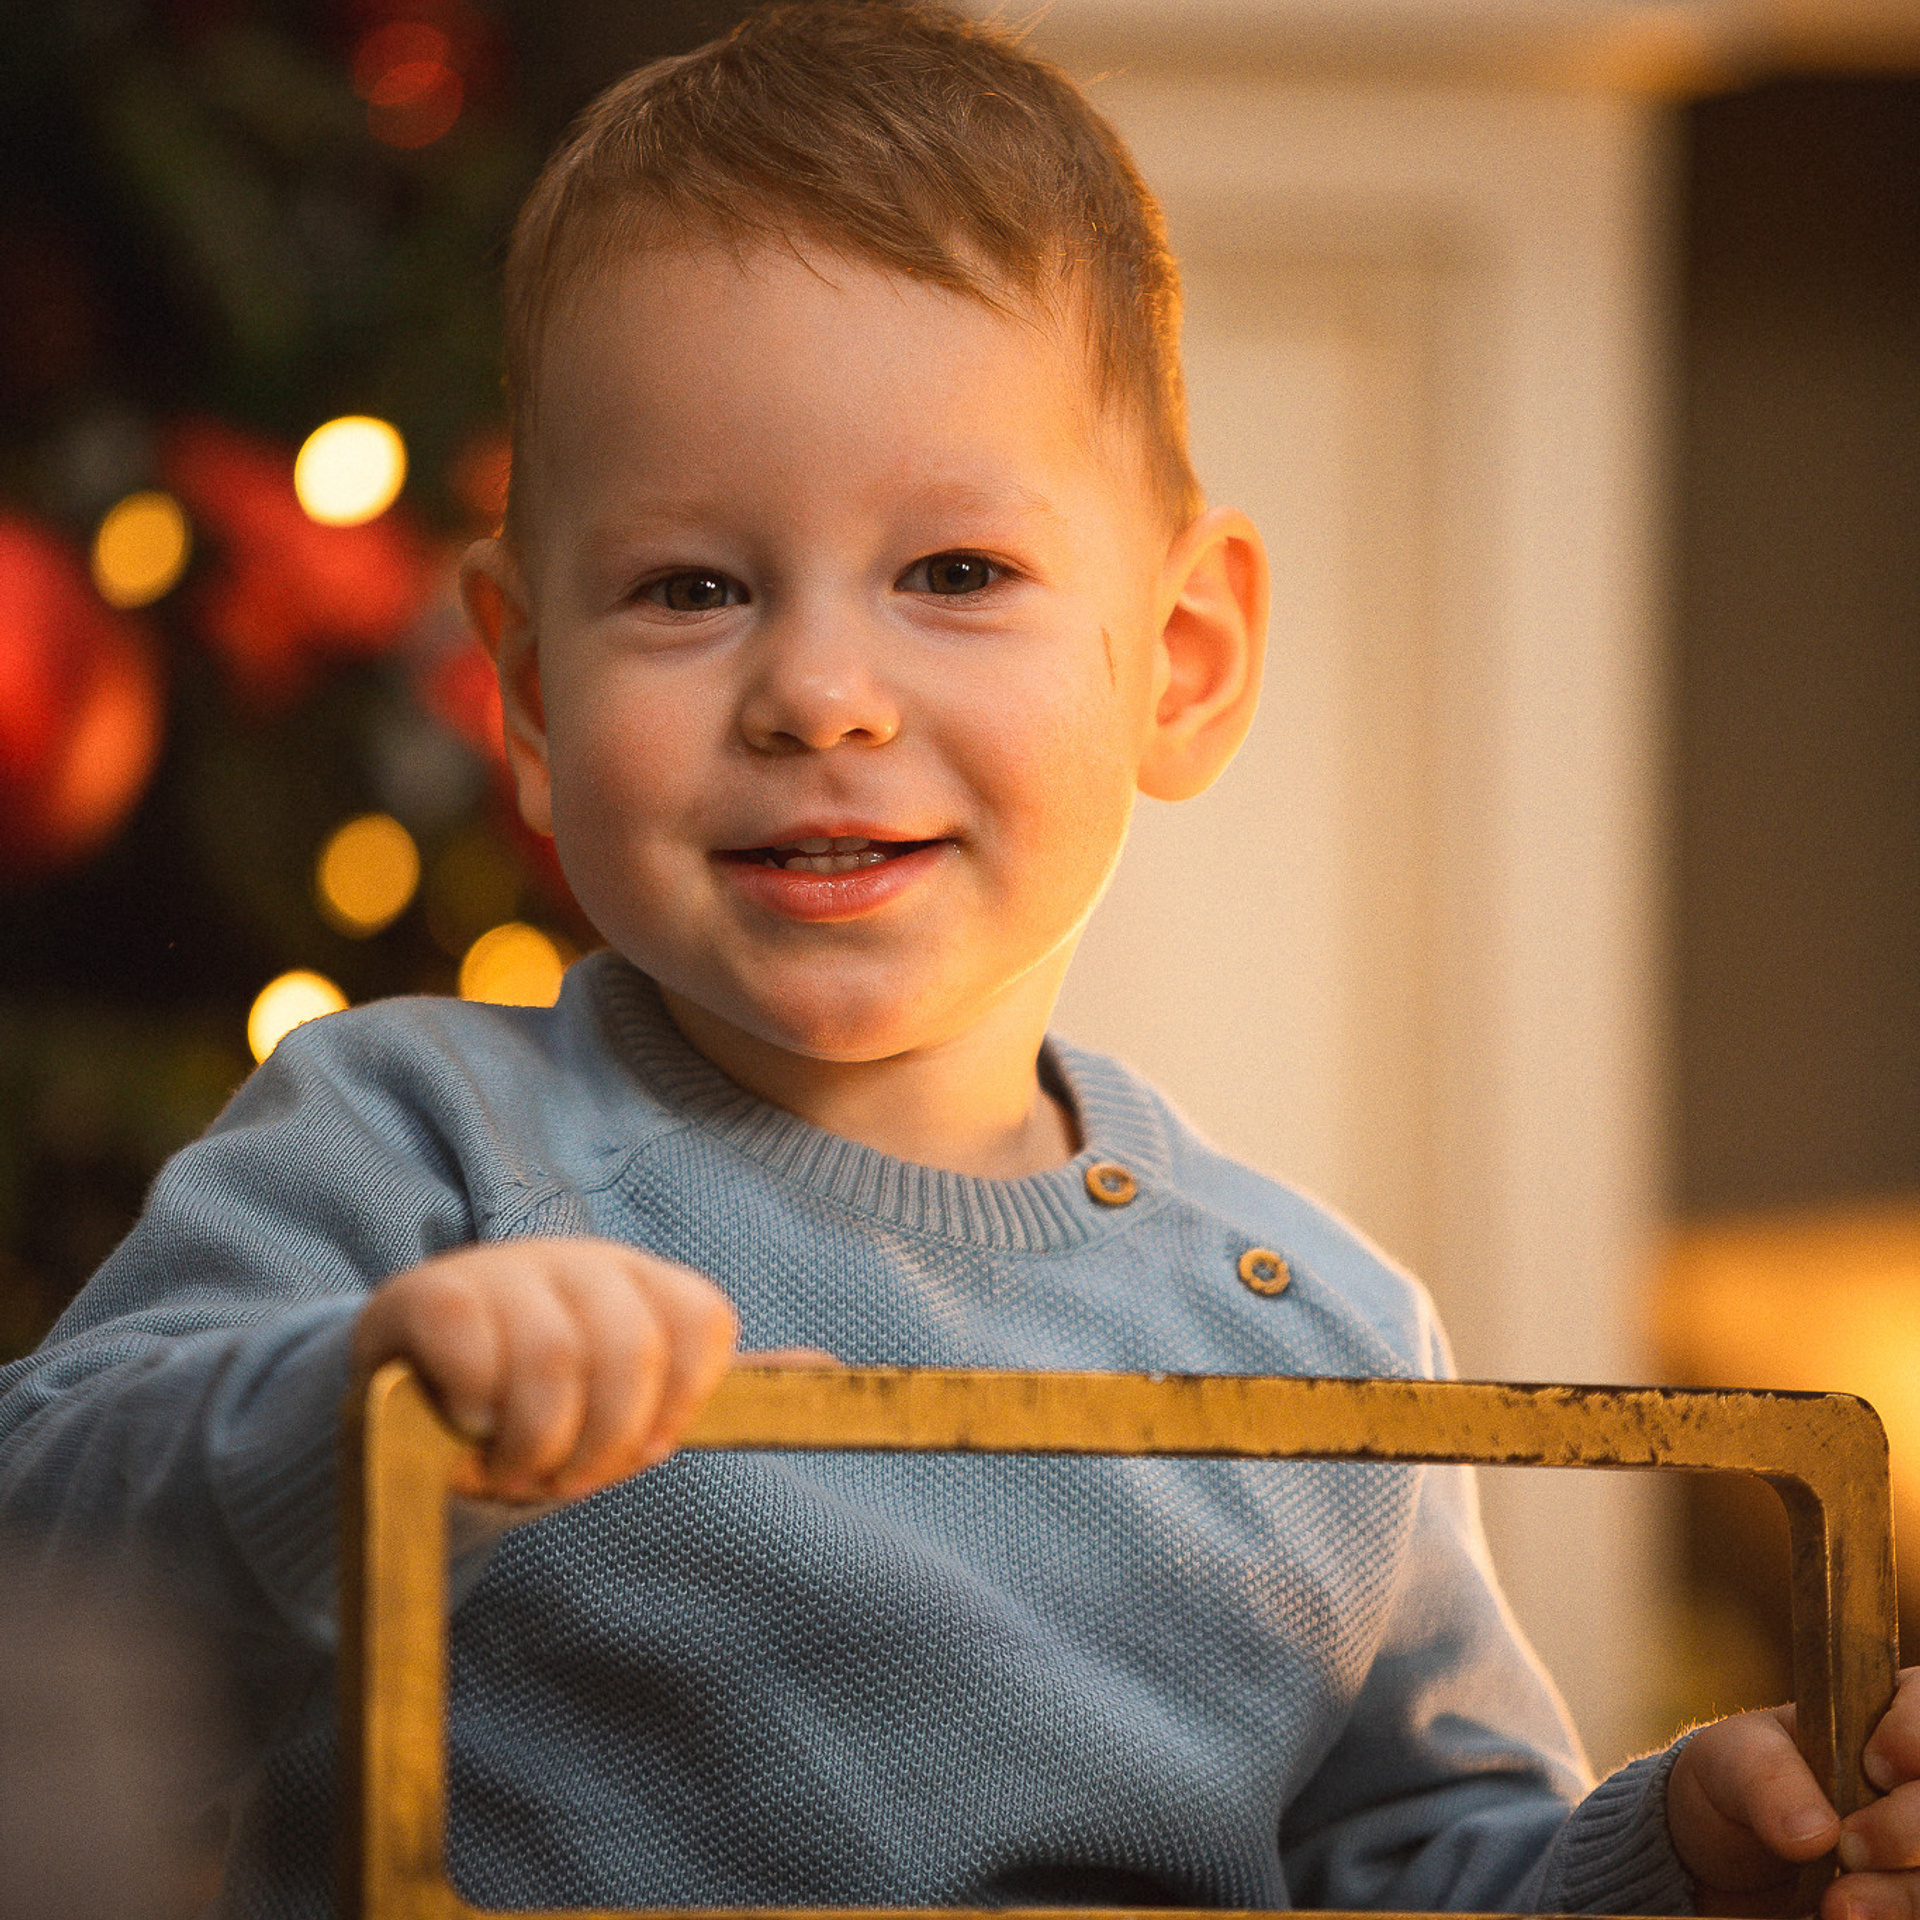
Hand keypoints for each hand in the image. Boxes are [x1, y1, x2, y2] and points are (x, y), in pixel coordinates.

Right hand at [353, 1237, 822, 1504]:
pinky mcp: (427, 1294)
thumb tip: (829, 1367)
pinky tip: (469, 1428)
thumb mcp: (631, 1399)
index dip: (681, 1402)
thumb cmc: (543, 1409)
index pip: (702, 1320)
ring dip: (537, 1441)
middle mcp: (580, 1262)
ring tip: (514, 1469)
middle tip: (567, 1480)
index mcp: (640, 1282)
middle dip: (604, 1441)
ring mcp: (503, 1272)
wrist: (415, 1409)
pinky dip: (477, 1405)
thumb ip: (712, 1383)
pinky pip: (470, 1342)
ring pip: (553, 1357)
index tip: (646, 1451)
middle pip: (630, 1349)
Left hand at [1667, 1669, 1919, 1919]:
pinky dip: (1894, 1915)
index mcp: (1881, 1718)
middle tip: (1848, 1848)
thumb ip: (1769, 1777)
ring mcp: (1915, 1846)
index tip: (1874, 1767)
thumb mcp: (1735, 1758)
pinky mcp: (1907, 1893)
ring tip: (1838, 1905)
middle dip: (1908, 1827)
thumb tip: (1818, 1833)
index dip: (1913, 1735)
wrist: (1722, 1854)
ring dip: (1902, 1892)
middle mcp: (1914, 1780)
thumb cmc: (1737, 1779)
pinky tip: (1849, 1917)